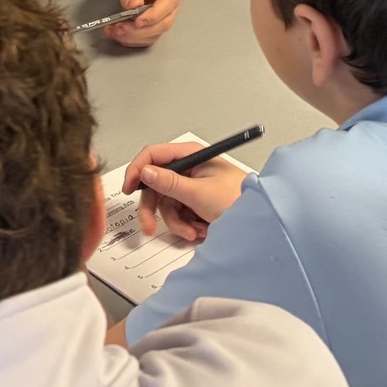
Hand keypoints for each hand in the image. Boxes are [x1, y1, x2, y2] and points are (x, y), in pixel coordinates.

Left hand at [103, 0, 183, 45]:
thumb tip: (133, 7)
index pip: (168, 2)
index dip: (154, 15)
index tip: (136, 22)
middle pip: (164, 22)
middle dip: (140, 31)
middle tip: (118, 29)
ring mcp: (167, 13)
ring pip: (156, 33)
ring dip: (134, 37)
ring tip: (113, 31)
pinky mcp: (158, 22)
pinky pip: (149, 36)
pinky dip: (133, 39)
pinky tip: (119, 34)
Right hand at [124, 141, 246, 243]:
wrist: (258, 224)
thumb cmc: (238, 200)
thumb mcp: (199, 193)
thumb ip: (169, 183)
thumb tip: (146, 172)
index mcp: (191, 155)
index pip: (154, 155)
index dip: (137, 170)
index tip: (128, 189)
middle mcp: (189, 168)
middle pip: (156, 184)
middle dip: (154, 208)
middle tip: (148, 226)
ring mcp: (191, 187)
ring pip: (166, 204)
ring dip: (177, 222)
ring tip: (194, 231)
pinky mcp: (195, 204)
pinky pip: (177, 215)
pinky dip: (185, 226)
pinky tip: (199, 230)